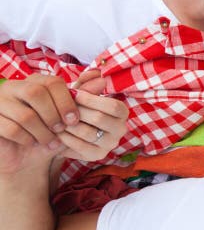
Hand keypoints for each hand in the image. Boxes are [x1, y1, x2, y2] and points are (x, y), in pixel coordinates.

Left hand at [0, 75, 128, 175]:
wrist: (70, 131)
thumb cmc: (78, 108)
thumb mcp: (83, 94)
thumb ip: (88, 82)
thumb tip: (95, 73)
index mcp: (122, 113)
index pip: (115, 107)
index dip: (93, 100)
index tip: (74, 94)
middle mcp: (121, 130)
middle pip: (100, 119)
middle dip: (77, 111)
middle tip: (60, 107)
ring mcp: (110, 144)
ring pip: (88, 133)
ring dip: (68, 124)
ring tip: (55, 118)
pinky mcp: (97, 156)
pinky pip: (80, 146)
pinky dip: (66, 138)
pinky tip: (57, 132)